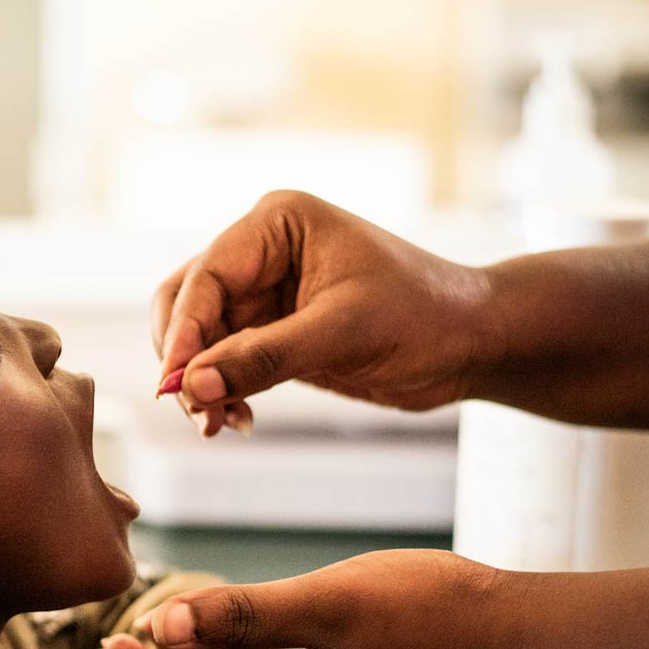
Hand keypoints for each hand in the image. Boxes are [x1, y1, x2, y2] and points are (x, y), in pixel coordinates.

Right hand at [150, 191, 493, 435]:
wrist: (472, 342)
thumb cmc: (424, 315)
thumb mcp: (342, 335)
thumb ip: (262, 359)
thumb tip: (192, 389)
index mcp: (277, 223)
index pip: (206, 276)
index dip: (184, 334)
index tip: (175, 386)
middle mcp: (261, 250)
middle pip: (186, 304)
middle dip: (185, 360)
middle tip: (195, 411)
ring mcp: (263, 292)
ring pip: (199, 339)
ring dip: (200, 384)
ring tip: (215, 425)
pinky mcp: (272, 331)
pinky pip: (223, 362)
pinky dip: (221, 392)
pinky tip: (236, 420)